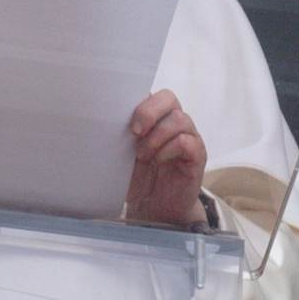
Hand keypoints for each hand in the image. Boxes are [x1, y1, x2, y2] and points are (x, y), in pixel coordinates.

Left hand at [125, 89, 207, 226]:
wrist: (154, 207)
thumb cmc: (138, 177)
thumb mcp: (122, 154)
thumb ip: (118, 135)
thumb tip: (100, 122)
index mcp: (154, 116)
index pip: (151, 92)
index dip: (138, 100)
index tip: (122, 117)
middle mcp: (173, 122)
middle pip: (169, 97)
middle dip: (149, 112)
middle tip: (135, 132)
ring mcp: (188, 137)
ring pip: (179, 119)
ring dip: (157, 136)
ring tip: (144, 155)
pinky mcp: (197, 156)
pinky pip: (188, 142)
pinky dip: (169, 150)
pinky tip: (158, 161)